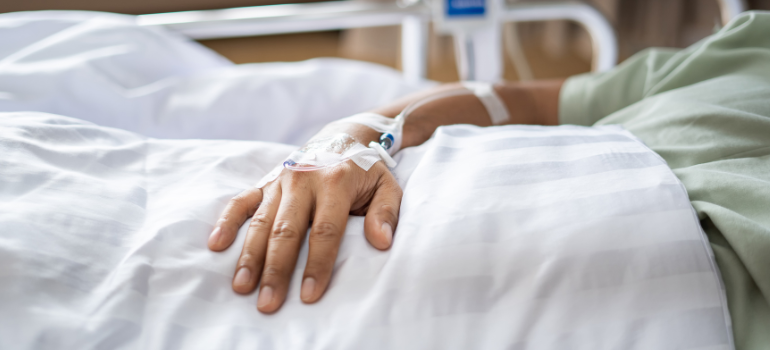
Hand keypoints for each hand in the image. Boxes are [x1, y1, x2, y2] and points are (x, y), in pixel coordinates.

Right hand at [207, 159, 400, 312]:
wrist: (342, 137)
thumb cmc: (366, 171)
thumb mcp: (388, 186)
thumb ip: (386, 212)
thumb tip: (382, 242)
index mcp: (336, 182)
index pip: (325, 230)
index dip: (317, 264)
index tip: (310, 294)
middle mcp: (304, 180)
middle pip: (286, 230)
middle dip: (276, 269)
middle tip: (268, 302)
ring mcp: (280, 180)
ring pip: (261, 221)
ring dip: (250, 256)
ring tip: (241, 287)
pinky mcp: (265, 181)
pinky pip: (242, 201)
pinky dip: (228, 221)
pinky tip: (217, 244)